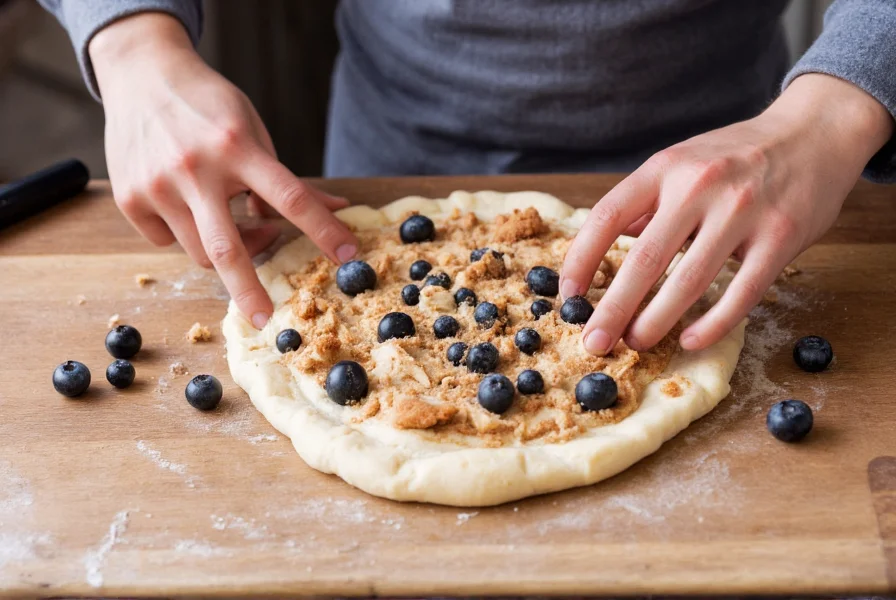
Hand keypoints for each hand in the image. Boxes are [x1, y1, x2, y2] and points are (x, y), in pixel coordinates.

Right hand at [90, 13, 357, 327]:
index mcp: (236, 145)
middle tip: (263, 319)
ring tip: (235, 222)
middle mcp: (195, 167)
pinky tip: (186, 204)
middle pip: (226, 248)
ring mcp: (157, 185)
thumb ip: (287, 178)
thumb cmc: (208, 106)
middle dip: (248, 290)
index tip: (347, 256)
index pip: (290, 196)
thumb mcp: (254, 130)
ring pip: (199, 252)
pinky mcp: (129, 198)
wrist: (140, 73)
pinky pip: (167, 241)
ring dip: (227, 252)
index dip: (322, 229)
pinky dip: (185, 234)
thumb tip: (336, 209)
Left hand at [561, 74, 893, 354]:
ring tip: (636, 343)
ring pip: (690, 281)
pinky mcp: (781, 236)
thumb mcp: (681, 162)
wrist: (815, 132)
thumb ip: (645, 203)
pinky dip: (713, 323)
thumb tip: (605, 245)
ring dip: (656, 321)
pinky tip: (691, 339)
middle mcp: (699, 186)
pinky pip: (742, 292)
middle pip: (644, 258)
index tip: (568, 294)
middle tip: (595, 341)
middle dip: (613, 308)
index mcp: (665, 168)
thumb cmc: (737, 155)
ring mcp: (743, 211)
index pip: (607, 216)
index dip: (580, 260)